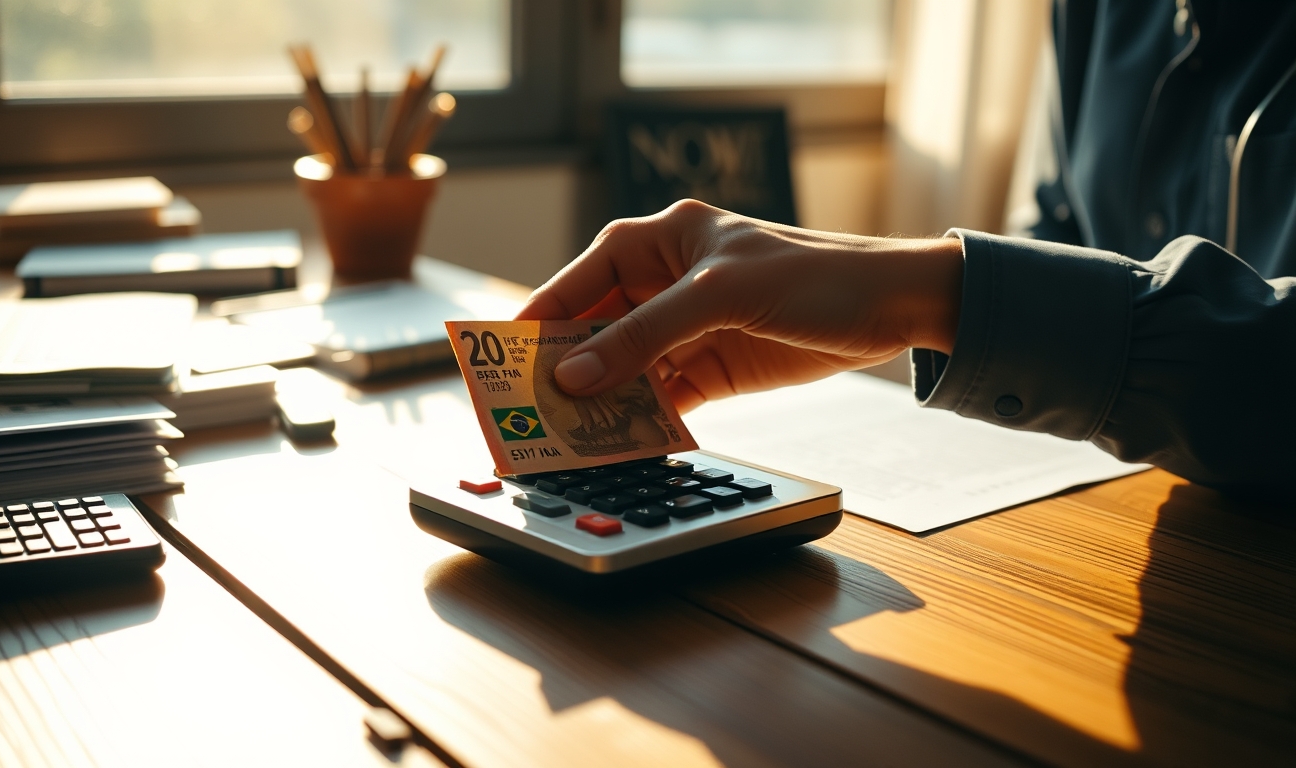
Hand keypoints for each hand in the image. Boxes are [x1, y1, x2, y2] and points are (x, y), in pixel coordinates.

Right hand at [515, 200, 963, 411]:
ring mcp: (684, 330)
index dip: (538, 320)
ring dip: (600, 402)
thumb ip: (646, 333)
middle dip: (564, 370)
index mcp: (656, 242)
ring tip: (566, 439)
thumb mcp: (721, 294)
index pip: (578, 280)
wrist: (890, 308)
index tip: (501, 361)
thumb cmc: (813, 275)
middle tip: (528, 413)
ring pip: (623, 369)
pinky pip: (659, 398)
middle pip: (593, 330)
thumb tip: (575, 373)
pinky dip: (641, 420)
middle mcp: (662, 284)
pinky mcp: (709, 370)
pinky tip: (619, 444)